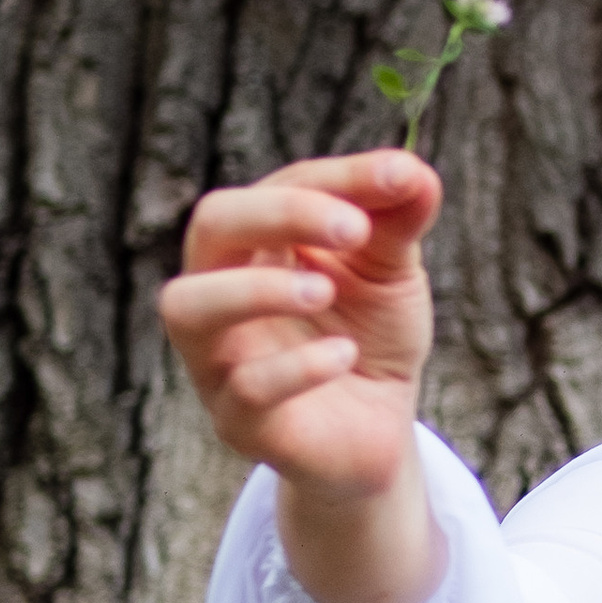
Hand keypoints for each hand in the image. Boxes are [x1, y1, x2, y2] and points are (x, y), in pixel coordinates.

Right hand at [161, 148, 440, 496]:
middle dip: (279, 215)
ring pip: (188, 307)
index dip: (338, 178)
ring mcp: (219, 359)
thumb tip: (413, 170)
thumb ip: (397, 221)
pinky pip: (244, 388)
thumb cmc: (368, 336)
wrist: (379, 432)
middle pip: (211, 226)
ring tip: (323, 290)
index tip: (399, 178)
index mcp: (256, 244)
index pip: (278, 187)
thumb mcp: (391, 273)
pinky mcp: (239, 421)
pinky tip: (345, 354)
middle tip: (354, 228)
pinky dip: (296, 366)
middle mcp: (221, 292)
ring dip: (255, 290)